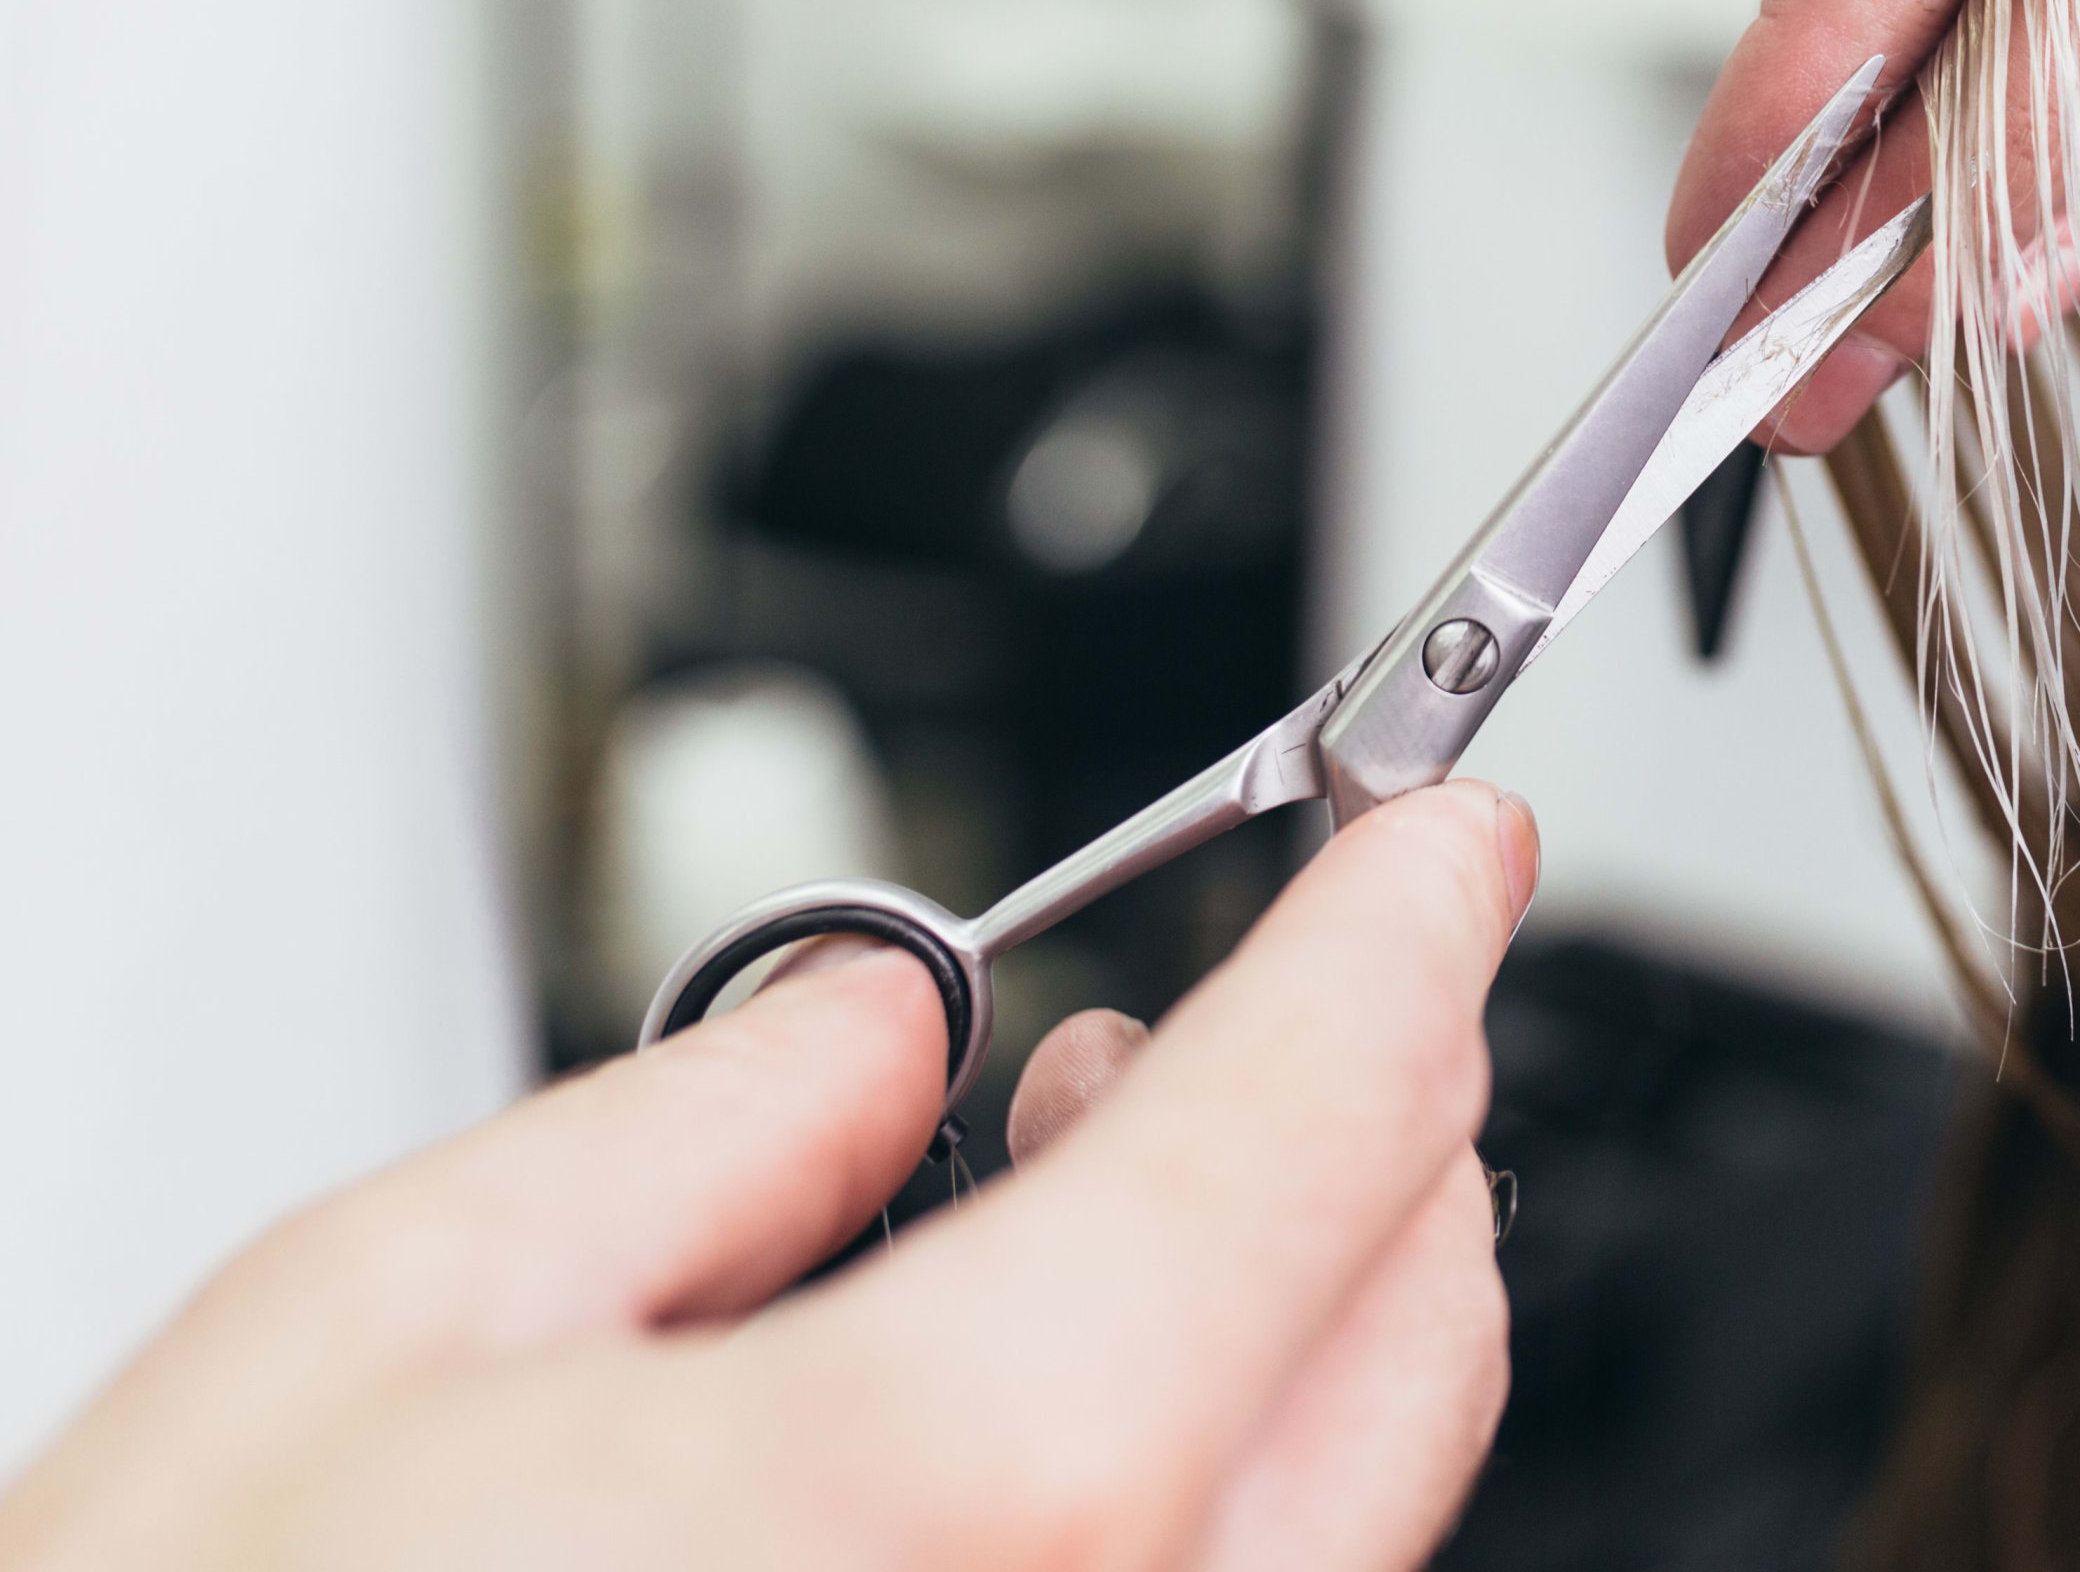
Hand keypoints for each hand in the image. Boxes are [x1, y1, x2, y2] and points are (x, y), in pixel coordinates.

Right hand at [0, 786, 1538, 1571]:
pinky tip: (1034, 1420)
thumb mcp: (381, 1333)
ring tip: (1083, 1194)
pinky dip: (1207, 1480)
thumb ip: (706, 1137)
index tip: (1441, 840)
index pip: (1327, 1116)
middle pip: (1414, 1319)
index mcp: (974, 1486)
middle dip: (1367, 1108)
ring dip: (1288, 1302)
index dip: (1405, 928)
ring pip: (1360, 1497)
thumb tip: (874, 1038)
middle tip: (1218, 1013)